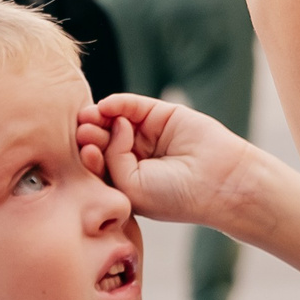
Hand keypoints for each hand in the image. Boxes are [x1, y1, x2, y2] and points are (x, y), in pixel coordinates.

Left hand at [78, 92, 257, 227]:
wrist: (217, 182)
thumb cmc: (173, 195)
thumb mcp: (130, 186)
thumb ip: (112, 158)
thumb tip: (113, 122)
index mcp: (124, 181)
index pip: (97, 165)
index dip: (87, 157)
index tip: (85, 154)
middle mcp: (134, 157)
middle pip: (102, 140)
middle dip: (90, 135)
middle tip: (82, 131)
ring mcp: (147, 135)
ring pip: (115, 121)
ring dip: (99, 118)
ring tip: (89, 117)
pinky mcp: (161, 115)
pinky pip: (134, 105)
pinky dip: (118, 103)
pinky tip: (107, 106)